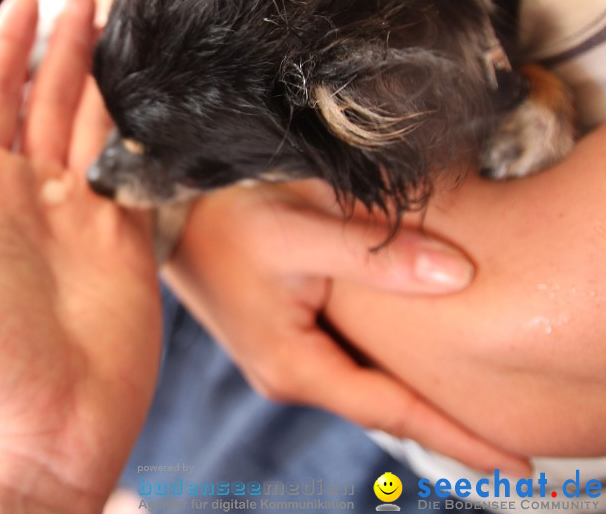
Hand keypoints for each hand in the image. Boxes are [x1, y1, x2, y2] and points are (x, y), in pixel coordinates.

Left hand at [0, 0, 160, 513]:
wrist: (19, 437)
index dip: (10, 45)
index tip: (25, 0)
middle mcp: (30, 201)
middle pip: (53, 102)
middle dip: (67, 46)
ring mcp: (82, 225)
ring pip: (100, 130)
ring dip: (110, 79)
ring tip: (125, 27)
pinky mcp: (128, 254)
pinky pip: (142, 180)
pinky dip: (151, 138)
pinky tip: (161, 104)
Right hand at [166, 180, 531, 473]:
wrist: (158, 207)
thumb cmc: (219, 216)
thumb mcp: (297, 228)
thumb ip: (376, 254)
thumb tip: (457, 275)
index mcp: (292, 365)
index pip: (393, 412)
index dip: (457, 437)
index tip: (515, 465)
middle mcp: (286, 375)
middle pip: (381, 408)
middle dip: (444, 427)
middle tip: (511, 450)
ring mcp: (280, 359)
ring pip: (363, 385)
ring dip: (415, 397)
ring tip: (474, 411)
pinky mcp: (278, 336)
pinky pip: (345, 362)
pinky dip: (386, 368)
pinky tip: (414, 363)